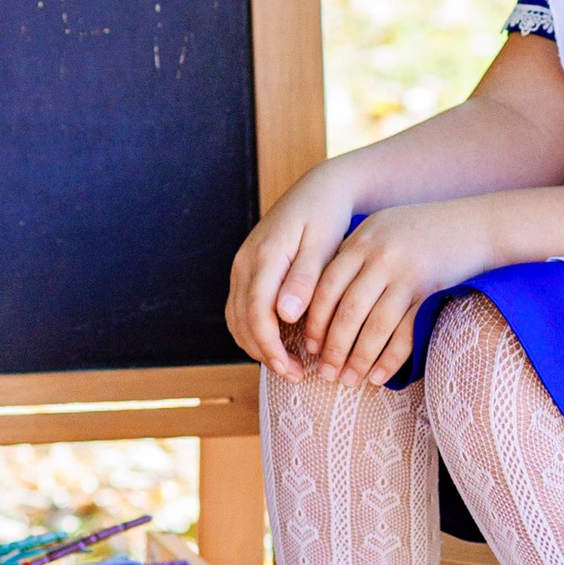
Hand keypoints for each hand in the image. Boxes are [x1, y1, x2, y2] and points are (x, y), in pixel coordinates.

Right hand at [226, 171, 360, 373]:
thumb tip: (285, 315)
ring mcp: (242, 265)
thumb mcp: (323, 244)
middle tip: (294, 375)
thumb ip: (305, 279)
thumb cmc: (327, 215)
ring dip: (256, 345)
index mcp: (265, 255)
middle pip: (242, 320)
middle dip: (264, 353)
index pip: (257, 313)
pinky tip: (277, 343)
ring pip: (236, 317)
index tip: (293, 370)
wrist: (319, 188)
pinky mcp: (247, 269)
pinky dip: (253, 330)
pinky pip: (240, 308)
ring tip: (287, 365)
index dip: (271, 347)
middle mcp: (245, 261)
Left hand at [287, 201, 486, 387]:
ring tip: (349, 381)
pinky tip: (379, 377)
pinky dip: (390, 358)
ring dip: (359, 359)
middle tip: (326, 374)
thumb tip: (322, 297)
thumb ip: (353, 255)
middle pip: (348, 311)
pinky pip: (406, 331)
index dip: (315, 322)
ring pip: (375, 325)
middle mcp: (380, 256)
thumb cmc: (421, 230)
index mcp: (360, 241)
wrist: (476, 223)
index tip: (310, 347)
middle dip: (333, 348)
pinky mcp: (431, 290)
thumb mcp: (381, 230)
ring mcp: (407, 273)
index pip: (327, 288)